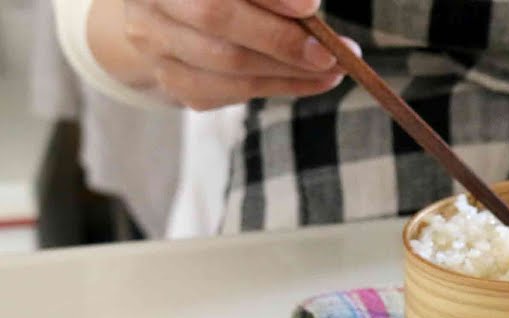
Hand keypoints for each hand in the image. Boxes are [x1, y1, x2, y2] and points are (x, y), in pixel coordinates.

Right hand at [117, 0, 356, 109]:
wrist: (169, 13)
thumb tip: (307, 8)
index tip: (310, 7)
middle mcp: (149, 5)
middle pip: (217, 22)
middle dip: (281, 40)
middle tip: (331, 52)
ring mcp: (155, 48)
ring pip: (228, 66)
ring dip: (290, 71)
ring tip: (333, 69)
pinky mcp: (174, 83)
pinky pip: (231, 92)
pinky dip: (279, 87)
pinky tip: (312, 81)